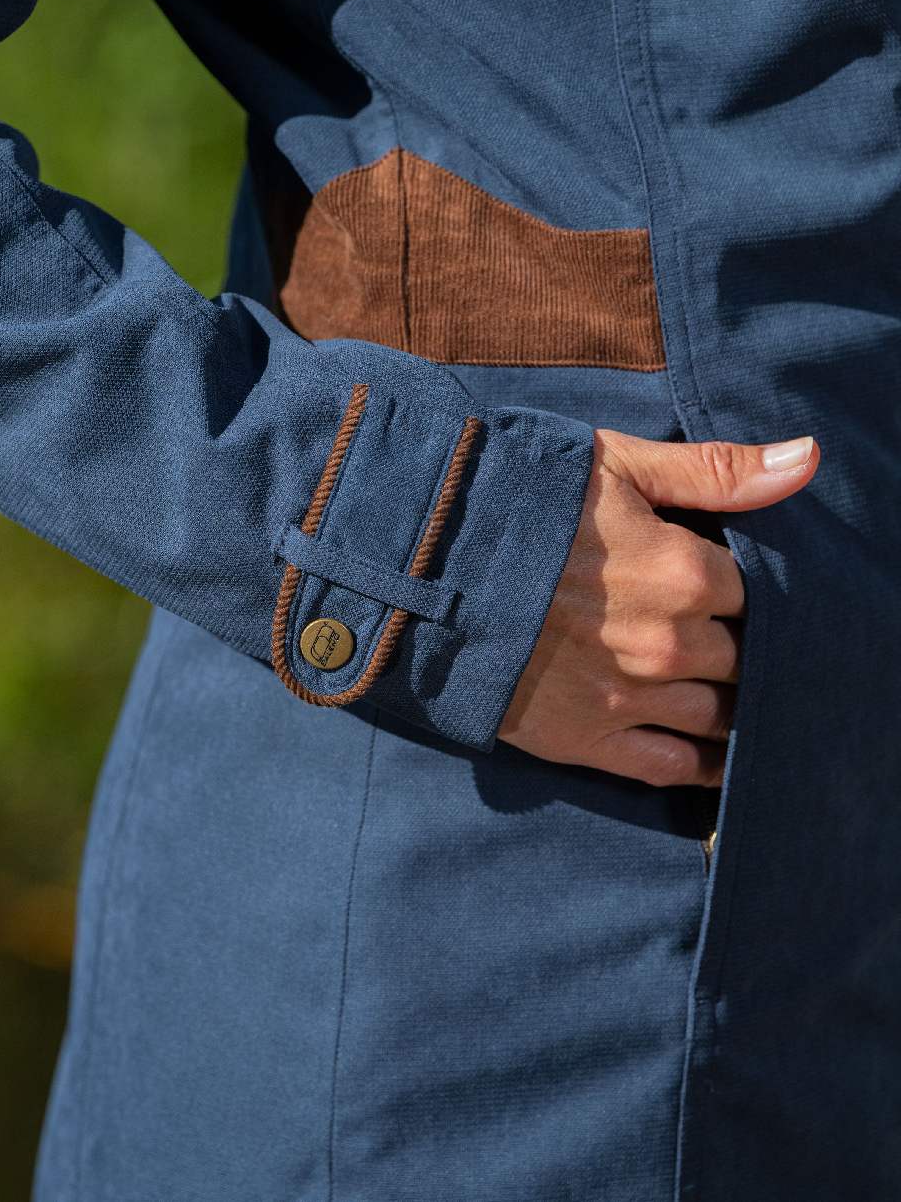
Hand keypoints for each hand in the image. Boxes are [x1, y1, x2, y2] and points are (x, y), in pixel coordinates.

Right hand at [498, 429, 818, 784]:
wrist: (417, 569)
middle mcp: (669, 643)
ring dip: (726, 706)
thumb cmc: (517, 503)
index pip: (756, 597)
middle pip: (742, 660)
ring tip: (723, 694)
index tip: (728, 593)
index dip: (744, 595)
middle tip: (722, 641)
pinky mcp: (587, 739)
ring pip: (717, 716)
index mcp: (685, 572)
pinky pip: (671, 767)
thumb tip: (808, 460)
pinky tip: (713, 756)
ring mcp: (629, 698)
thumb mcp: (613, 465)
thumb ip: (712, 471)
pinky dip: (701, 764)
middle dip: (737, 650)